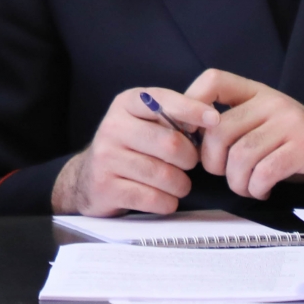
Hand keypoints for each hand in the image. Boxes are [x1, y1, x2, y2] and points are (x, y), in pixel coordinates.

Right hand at [50, 87, 218, 215]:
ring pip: (164, 175)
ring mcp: (106, 158)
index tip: (215, 119)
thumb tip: (211, 119)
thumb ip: (173, 116)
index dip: (191, 110)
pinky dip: (167, 202)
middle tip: (188, 163)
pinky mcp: (106, 188)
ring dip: (181, 185)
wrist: (88, 179)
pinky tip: (163, 197)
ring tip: (177, 183)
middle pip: (170, 144)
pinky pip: (152, 198)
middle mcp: (112, 126)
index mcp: (126, 104)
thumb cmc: (131, 147)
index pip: (162, 101)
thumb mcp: (145, 121)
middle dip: (189, 158)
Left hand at [187, 69, 303, 199]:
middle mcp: (273, 102)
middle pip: (220, 129)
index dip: (192, 102)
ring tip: (246, 187)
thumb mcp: (264, 123)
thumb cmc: (297, 145)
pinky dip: (256, 187)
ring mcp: (291, 124)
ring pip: (241, 155)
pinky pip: (265, 171)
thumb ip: (233, 124)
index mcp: (258, 92)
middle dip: (213, 161)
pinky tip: (262, 190)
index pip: (214, 79)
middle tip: (222, 174)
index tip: (192, 133)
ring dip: (236, 181)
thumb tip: (188, 137)